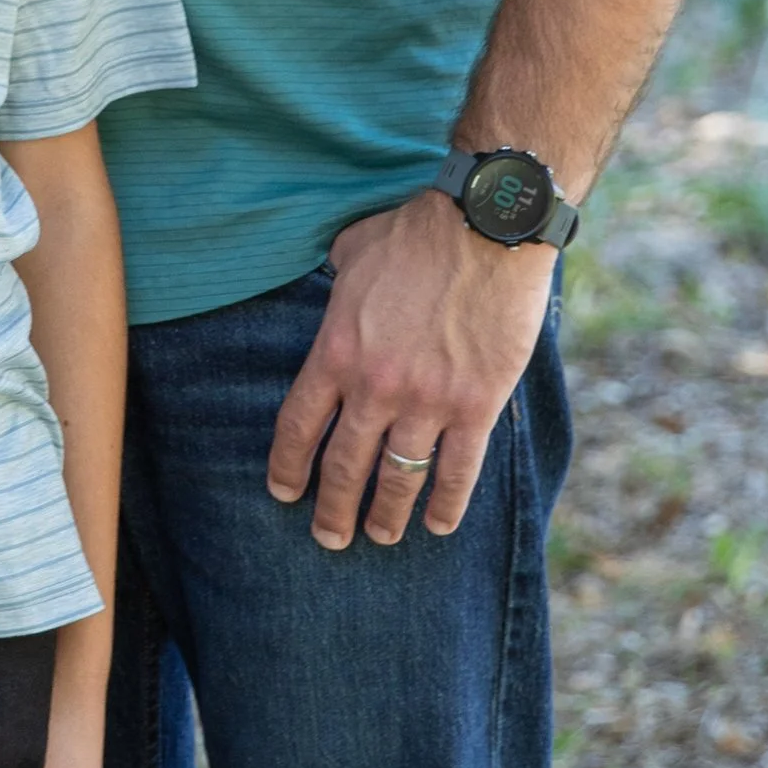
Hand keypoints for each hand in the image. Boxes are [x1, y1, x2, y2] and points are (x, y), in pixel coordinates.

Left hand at [266, 192, 557, 549]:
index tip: (284, 494)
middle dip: (332, 509)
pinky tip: (438, 525)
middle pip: (344, 465)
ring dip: (386, 515)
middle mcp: (375, 387)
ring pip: (398, 478)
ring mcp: (427, 401)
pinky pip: (458, 470)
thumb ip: (335, 285)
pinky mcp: (476, 405)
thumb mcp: (351, 252)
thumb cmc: (415, 233)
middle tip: (328, 538)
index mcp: (336, 351)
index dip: (288, 467)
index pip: (299, 426)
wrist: (483, 228)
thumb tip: (332, 282)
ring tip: (380, 537)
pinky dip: (447, 504)